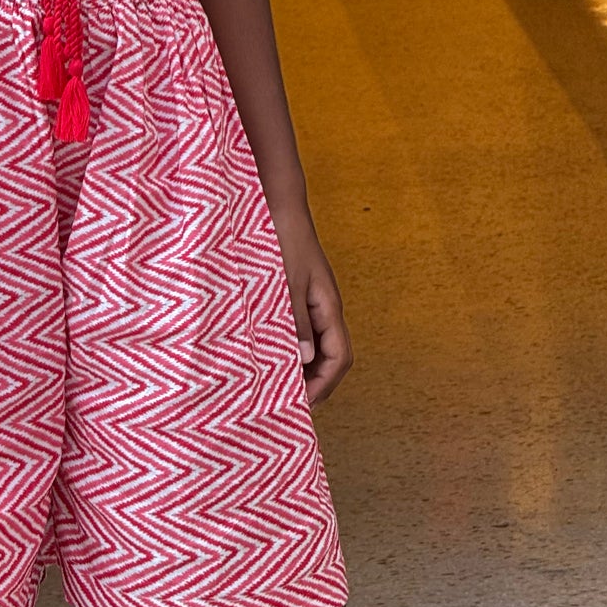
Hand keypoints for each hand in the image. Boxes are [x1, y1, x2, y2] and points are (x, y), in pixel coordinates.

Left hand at [268, 203, 353, 407]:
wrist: (277, 203)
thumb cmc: (283, 238)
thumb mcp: (285, 282)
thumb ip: (294, 321)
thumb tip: (304, 360)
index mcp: (328, 305)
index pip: (339, 357)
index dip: (324, 384)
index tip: (302, 403)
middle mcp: (323, 306)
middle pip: (330, 356)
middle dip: (314, 382)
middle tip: (287, 402)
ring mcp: (310, 299)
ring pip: (314, 343)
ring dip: (300, 365)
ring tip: (275, 383)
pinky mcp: (295, 292)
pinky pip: (299, 328)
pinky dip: (288, 345)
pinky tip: (267, 351)